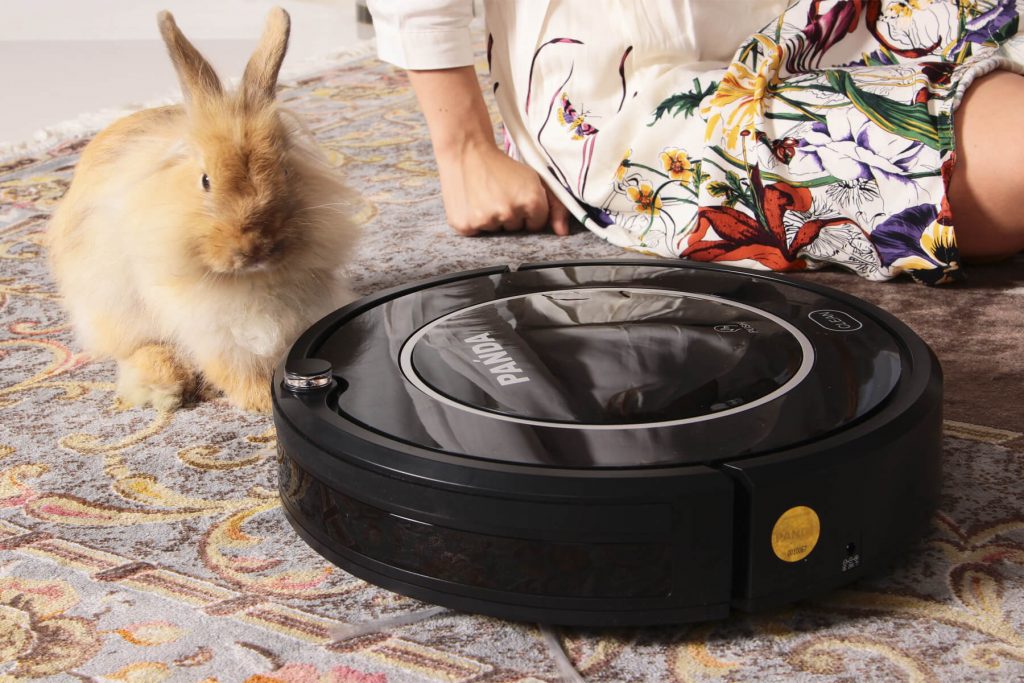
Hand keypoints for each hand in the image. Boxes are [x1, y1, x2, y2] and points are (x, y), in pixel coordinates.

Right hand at [436, 140, 570, 235]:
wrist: (466, 151)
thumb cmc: (501, 165)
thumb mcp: (531, 178)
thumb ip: (554, 205)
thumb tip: (562, 232)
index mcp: (531, 201)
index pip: (537, 224)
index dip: (527, 211)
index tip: (516, 196)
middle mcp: (510, 212)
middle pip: (516, 229)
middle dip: (510, 214)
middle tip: (498, 193)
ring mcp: (487, 220)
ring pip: (496, 231)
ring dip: (492, 218)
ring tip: (484, 196)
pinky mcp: (466, 226)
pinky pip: (477, 233)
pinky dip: (474, 222)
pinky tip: (472, 203)